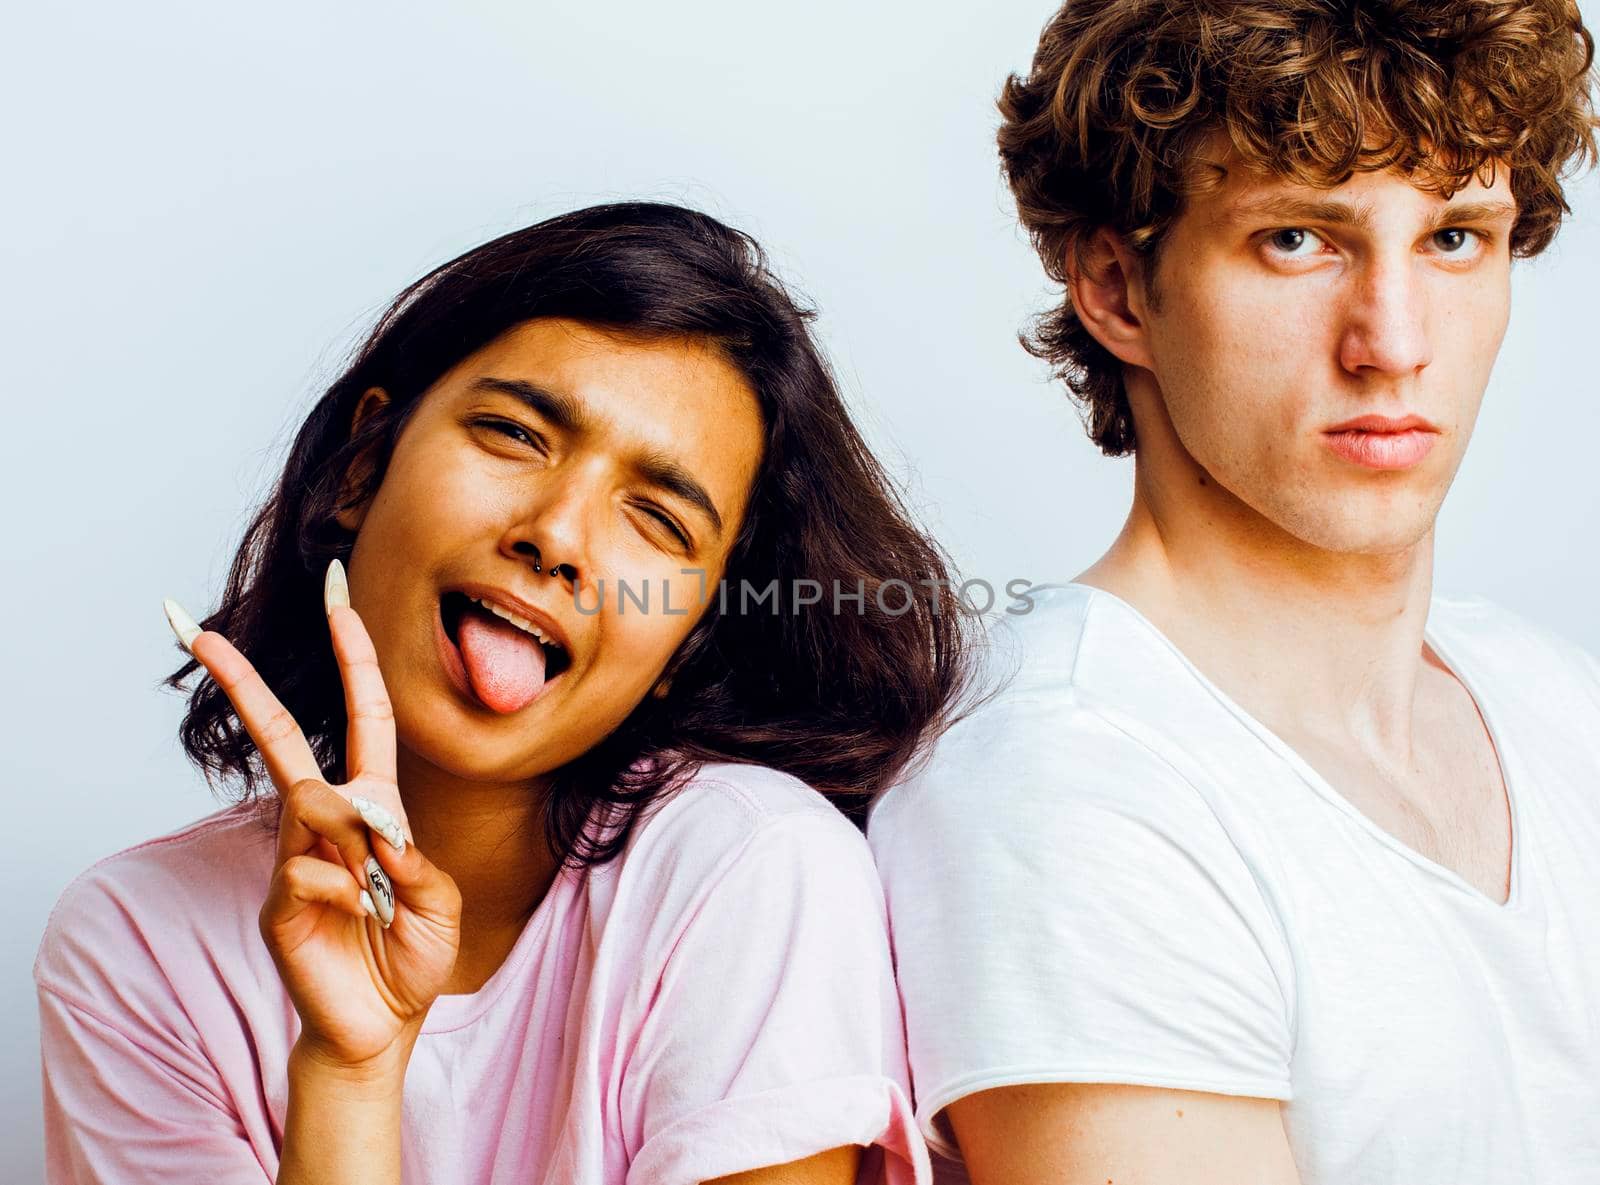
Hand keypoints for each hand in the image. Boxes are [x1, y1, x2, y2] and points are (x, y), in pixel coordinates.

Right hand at [163, 559, 462, 1068]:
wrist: (383, 1024)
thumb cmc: (411, 954)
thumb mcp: (438, 899)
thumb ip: (413, 858)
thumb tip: (369, 826)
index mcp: (374, 807)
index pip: (363, 716)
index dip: (353, 657)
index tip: (338, 596)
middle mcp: (326, 822)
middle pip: (283, 738)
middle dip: (242, 683)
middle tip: (196, 631)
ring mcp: (294, 858)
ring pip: (310, 802)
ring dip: (357, 837)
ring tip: (384, 891)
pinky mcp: (277, 902)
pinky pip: (310, 872)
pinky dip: (349, 895)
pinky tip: (360, 922)